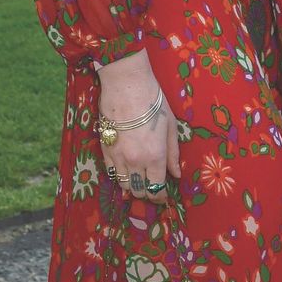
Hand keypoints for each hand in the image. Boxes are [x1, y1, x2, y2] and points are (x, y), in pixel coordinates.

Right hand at [97, 51, 179, 203]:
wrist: (126, 84)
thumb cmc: (153, 102)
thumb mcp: (171, 126)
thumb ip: (173, 154)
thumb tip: (176, 174)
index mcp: (156, 156)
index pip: (157, 188)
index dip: (160, 196)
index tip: (163, 195)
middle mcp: (136, 161)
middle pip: (140, 190)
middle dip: (147, 193)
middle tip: (152, 187)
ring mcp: (118, 156)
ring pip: (124, 185)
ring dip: (132, 186)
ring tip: (139, 180)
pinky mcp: (105, 148)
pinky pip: (111, 172)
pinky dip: (119, 176)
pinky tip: (126, 171)